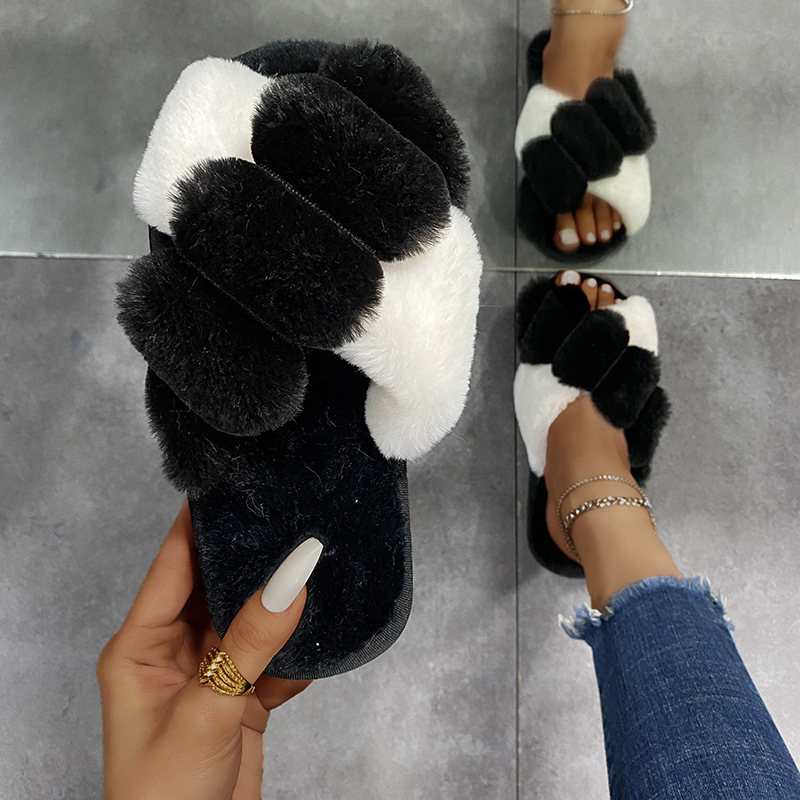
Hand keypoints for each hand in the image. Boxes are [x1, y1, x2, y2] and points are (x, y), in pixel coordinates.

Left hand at [97, 502, 311, 799]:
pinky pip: (271, 654)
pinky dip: (295, 644)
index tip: (234, 483)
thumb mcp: (208, 710)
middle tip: (289, 515)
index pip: (173, 565)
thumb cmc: (162, 796)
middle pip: (215, 585)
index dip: (200, 522)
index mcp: (140, 646)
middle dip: (250, 556)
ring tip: (313, 558)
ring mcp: (209, 673)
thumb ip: (252, 641)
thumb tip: (293, 575)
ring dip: (277, 600)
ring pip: (248, 618)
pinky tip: (320, 624)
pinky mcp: (240, 696)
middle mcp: (173, 651)